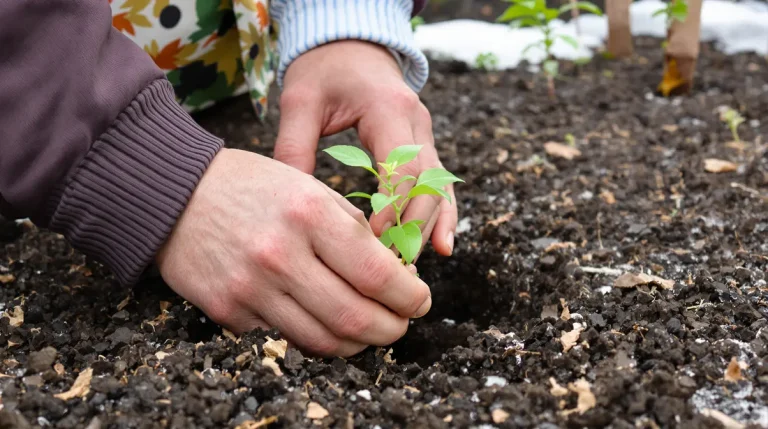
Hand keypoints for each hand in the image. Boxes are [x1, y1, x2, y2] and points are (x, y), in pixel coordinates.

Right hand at [156, 148, 431, 356]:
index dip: (410, 297)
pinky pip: (285, 339)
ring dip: (356, 343)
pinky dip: (312, 336)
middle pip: (355, 319)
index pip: (378, 274)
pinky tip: (320, 319)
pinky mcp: (228, 312)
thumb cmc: (250, 186)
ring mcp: (251, 288)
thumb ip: (352, 229)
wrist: (175, 195)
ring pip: (323, 342)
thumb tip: (395, 274)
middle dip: (391, 330)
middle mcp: (280, 255)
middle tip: (400, 324)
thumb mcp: (308, 187)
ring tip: (367, 330)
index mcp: (309, 214)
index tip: (420, 301)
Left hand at [273, 41, 457, 258]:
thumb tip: (289, 206)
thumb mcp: (300, 100)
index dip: (392, 210)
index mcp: (388, 109)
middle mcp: (416, 122)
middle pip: (429, 183)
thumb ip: (294, 147)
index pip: (403, 168)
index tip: (372, 242)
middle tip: (395, 264)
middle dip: (415, 225)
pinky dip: (440, 213)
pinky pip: (438, 183)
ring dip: (433, 224)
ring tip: (424, 261)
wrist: (350, 42)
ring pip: (440, 185)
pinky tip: (440, 244)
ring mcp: (425, 133)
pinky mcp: (423, 144)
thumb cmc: (324, 69)